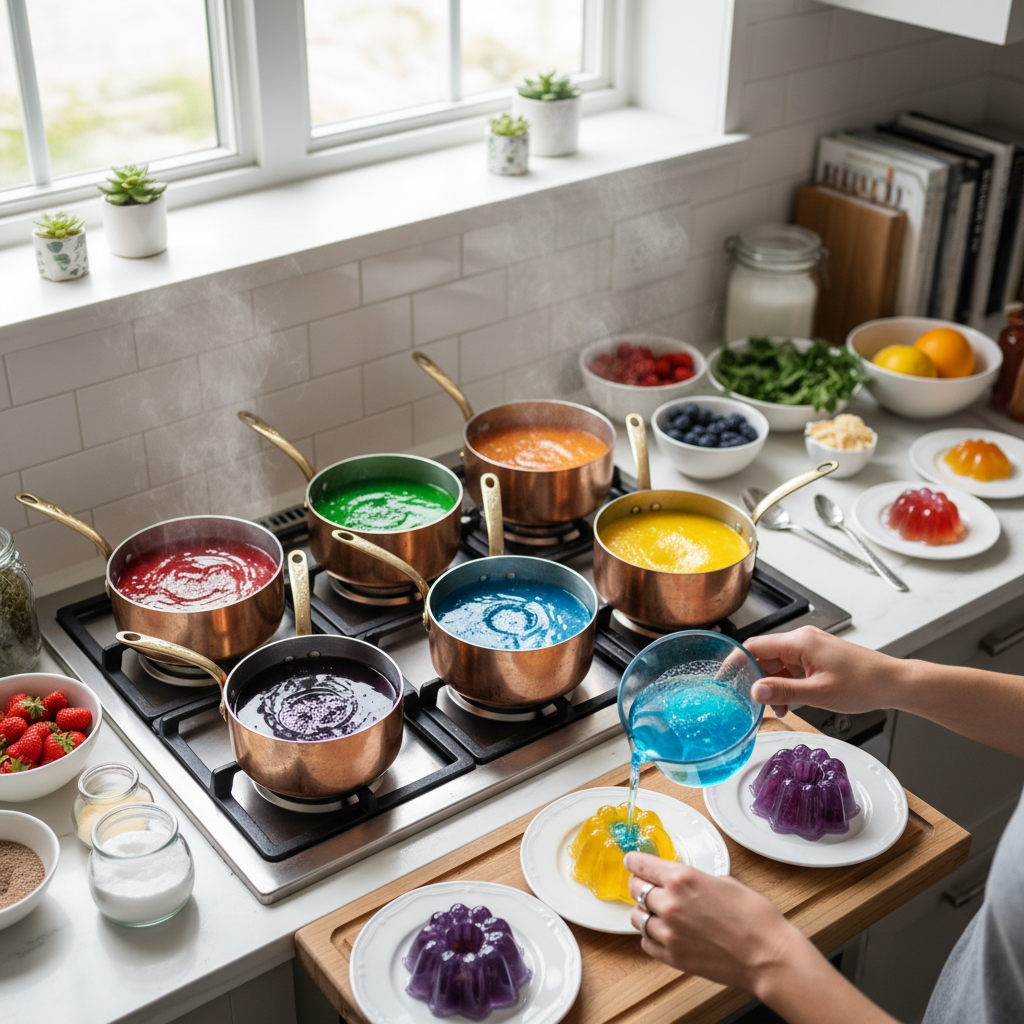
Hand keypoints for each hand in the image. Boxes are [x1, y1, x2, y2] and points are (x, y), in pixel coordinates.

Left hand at [625, 852, 800, 991]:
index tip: (632, 861)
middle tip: (645, 885)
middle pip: (635, 889)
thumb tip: (684, 882)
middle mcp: (670, 904)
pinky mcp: (673, 957)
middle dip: (639, 884)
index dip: (634, 861)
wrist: (767, 955)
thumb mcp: (724, 882)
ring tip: (657, 911)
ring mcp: (669, 933)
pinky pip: (646, 942)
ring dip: (645, 912)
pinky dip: (650, 936)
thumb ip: (695, 880)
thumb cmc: (754, 917)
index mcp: (682, 879)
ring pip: (637, 917)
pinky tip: (663, 933)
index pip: (641, 864)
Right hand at [743, 626, 903, 717]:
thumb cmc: (863, 684)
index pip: (754, 647)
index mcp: (799, 642)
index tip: (724, 679)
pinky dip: (787, 685)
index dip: (736, 663)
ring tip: (780, 709)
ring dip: (773, 686)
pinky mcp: (816, 658)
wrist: (892, 683)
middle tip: (752, 703)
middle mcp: (802, 640)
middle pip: (764, 656)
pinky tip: (791, 703)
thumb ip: (783, 691)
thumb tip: (755, 691)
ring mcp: (810, 649)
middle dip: (757, 680)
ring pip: (778, 665)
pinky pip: (791, 669)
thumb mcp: (818, 693)